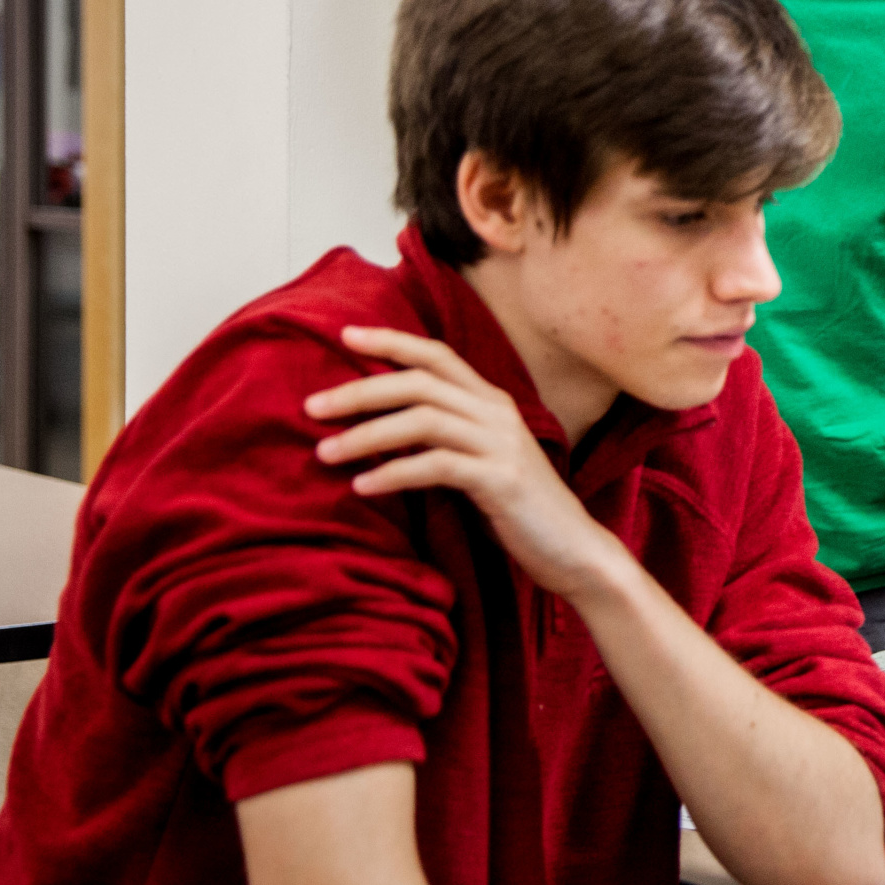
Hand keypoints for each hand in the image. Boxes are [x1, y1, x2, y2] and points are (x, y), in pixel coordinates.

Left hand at [306, 327, 622, 600]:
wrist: (573, 549)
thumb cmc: (518, 509)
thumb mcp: (479, 461)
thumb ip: (444, 438)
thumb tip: (378, 430)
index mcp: (492, 402)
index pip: (437, 355)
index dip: (391, 341)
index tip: (343, 335)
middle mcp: (498, 414)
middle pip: (420, 383)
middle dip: (359, 391)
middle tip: (311, 407)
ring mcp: (501, 445)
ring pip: (423, 420)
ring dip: (366, 435)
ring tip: (324, 453)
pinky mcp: (500, 481)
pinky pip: (436, 466)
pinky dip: (393, 474)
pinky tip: (363, 486)